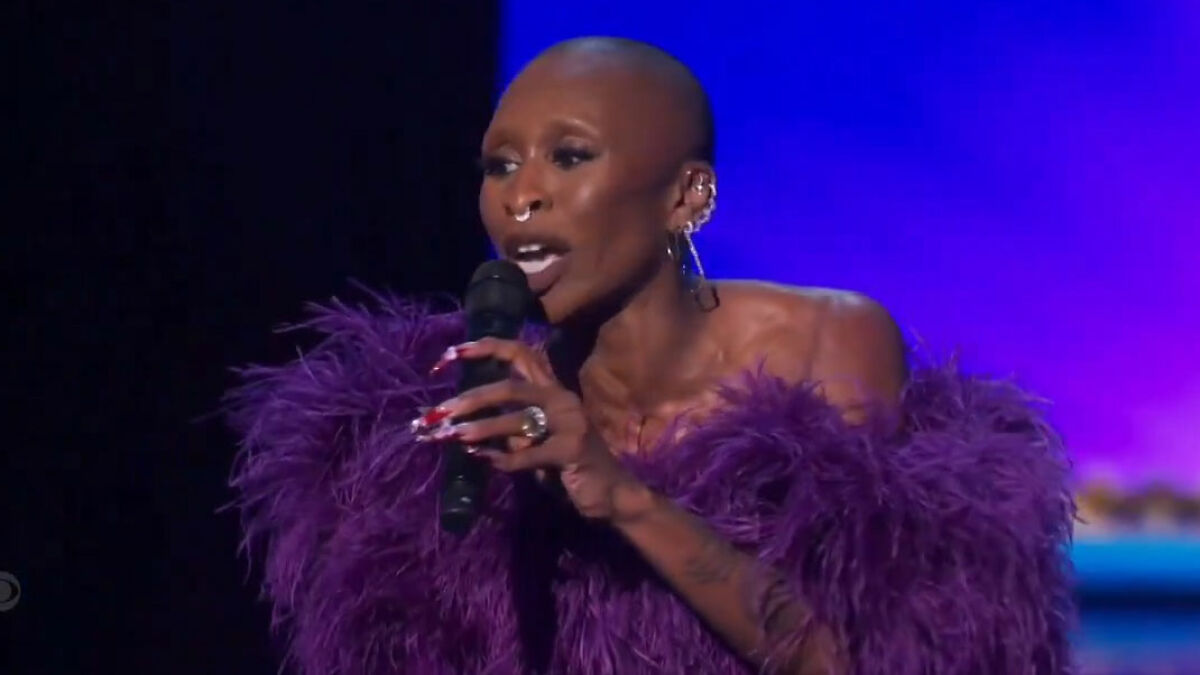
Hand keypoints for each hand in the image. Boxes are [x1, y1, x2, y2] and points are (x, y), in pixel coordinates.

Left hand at [415, 338, 641, 520]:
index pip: (519, 352)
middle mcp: (562, 399)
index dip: (483, 348)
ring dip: (480, 428)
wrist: (612, 496)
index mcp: (552, 389)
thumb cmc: (568, 468)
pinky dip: (503, 459)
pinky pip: (529, 454)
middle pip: (511, 385)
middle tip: (440, 411)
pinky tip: (484, 460)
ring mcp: (571, 422)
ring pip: (517, 419)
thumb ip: (509, 428)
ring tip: (451, 437)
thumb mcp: (535, 441)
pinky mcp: (572, 450)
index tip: (448, 354)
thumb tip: (460, 424)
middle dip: (472, 397)